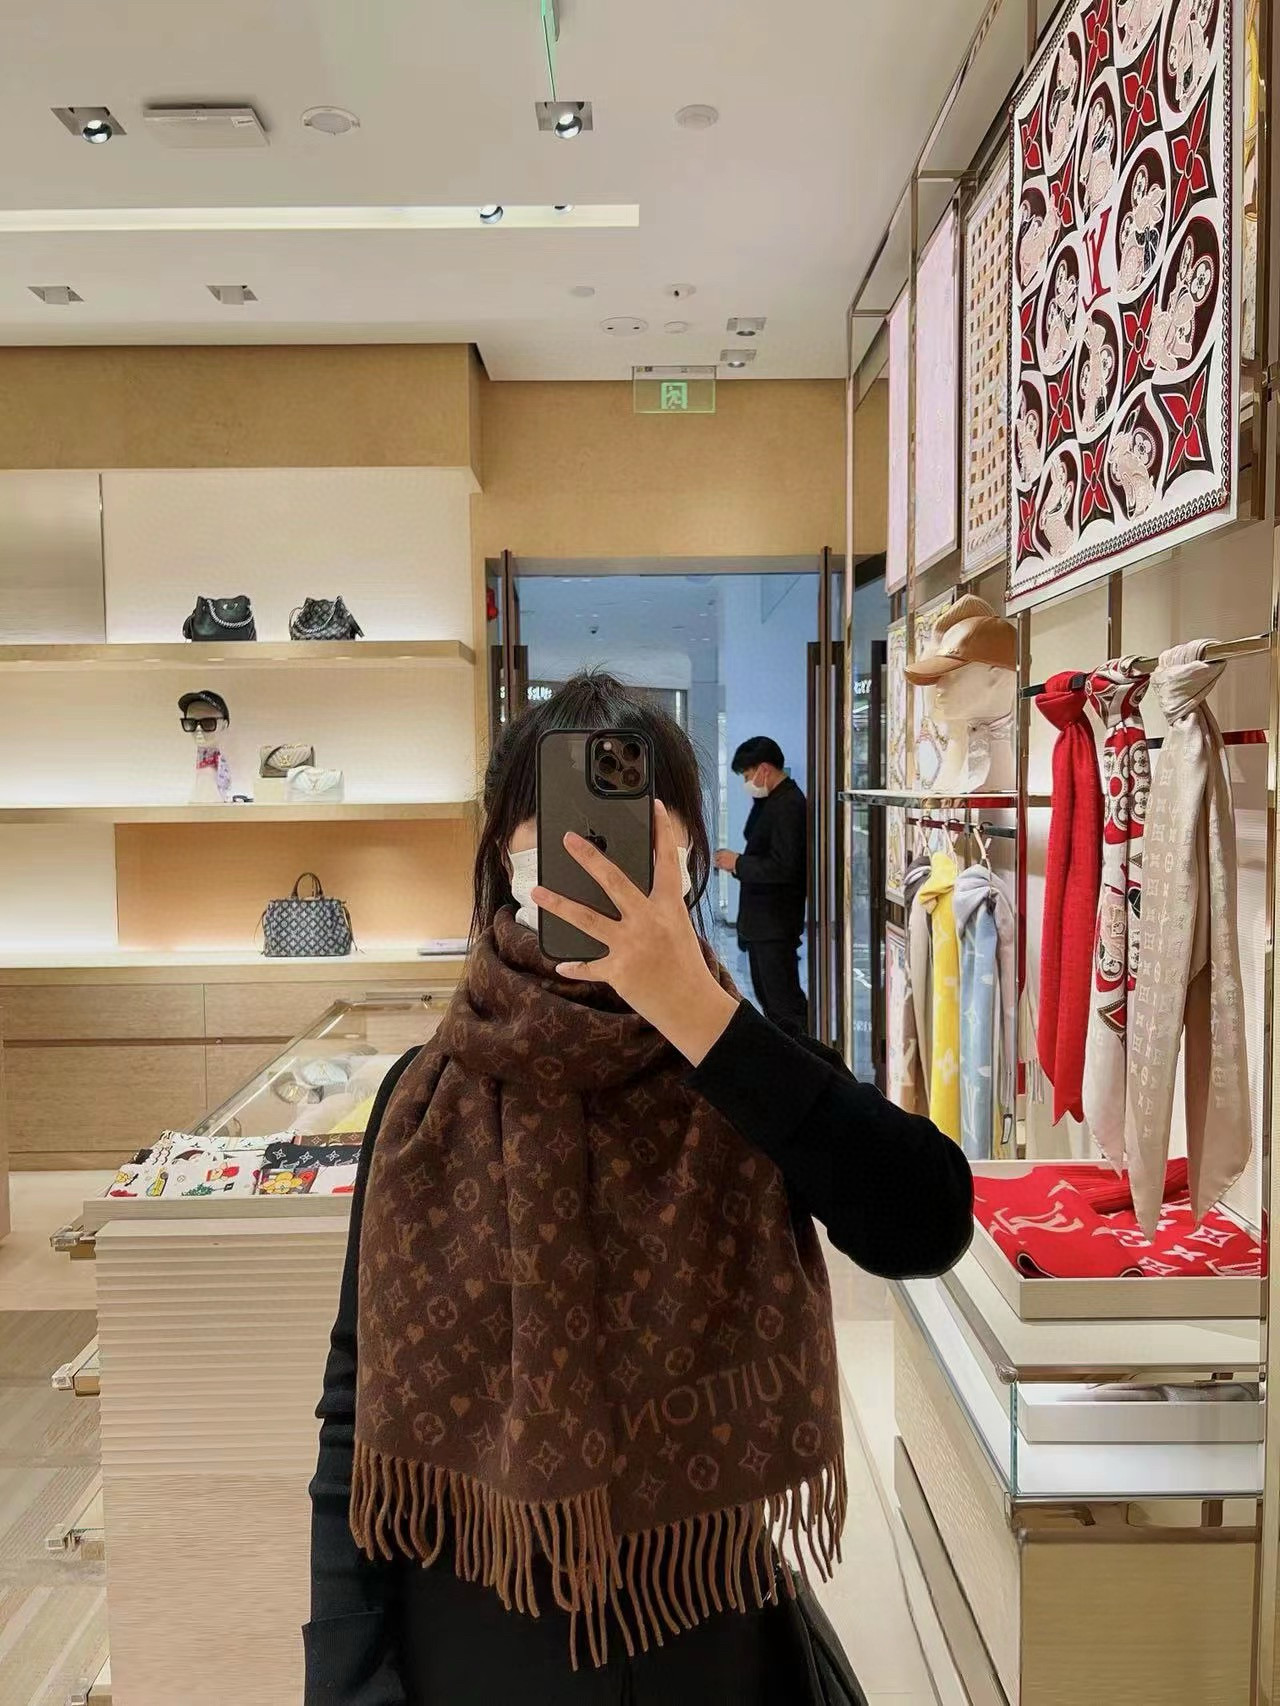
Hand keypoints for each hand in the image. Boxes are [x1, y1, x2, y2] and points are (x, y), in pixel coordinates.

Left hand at [533, 802, 739, 1065]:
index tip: (656, 807)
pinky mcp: (618, 971)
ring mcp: (630, 945)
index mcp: (669, 908)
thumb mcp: (678, 929)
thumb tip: (629, 897)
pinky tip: (561, 964)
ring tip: (536, 891)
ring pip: (586, 919)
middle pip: (613, 881)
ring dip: (559, 904)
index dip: (662, 833)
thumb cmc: (687, 967)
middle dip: (589, 857)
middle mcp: (647, 921)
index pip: (666, 863)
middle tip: (568, 839)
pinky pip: (590, 966)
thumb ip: (655, 910)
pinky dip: (576, 966)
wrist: (692, 1007)